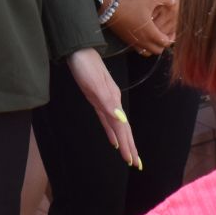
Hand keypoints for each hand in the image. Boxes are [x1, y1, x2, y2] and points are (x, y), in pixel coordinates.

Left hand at [67, 47, 140, 169]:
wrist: (78, 50)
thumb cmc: (85, 66)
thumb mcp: (95, 84)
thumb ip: (108, 102)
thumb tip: (121, 120)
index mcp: (113, 100)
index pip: (122, 128)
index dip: (128, 145)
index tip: (133, 162)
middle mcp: (112, 102)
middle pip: (123, 129)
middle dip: (130, 146)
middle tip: (137, 164)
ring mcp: (106, 100)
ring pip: (117, 126)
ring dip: (123, 141)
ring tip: (129, 155)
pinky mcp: (98, 98)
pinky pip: (107, 120)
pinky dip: (111, 131)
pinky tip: (113, 138)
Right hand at [108, 0, 176, 56]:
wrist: (110, 8)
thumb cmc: (130, 4)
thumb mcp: (149, 0)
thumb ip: (164, 0)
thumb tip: (174, 0)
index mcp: (150, 32)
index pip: (165, 43)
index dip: (171, 39)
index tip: (172, 32)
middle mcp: (143, 41)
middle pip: (158, 50)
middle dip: (163, 44)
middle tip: (165, 35)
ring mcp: (134, 43)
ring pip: (148, 52)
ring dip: (153, 47)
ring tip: (155, 38)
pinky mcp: (127, 41)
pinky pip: (139, 50)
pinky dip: (144, 47)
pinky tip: (144, 37)